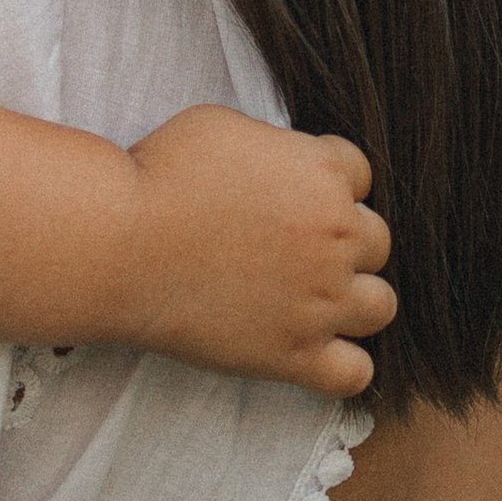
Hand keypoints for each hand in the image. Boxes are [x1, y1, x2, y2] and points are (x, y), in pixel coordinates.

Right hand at [122, 109, 394, 396]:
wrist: (121, 243)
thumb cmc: (158, 176)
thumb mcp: (224, 126)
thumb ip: (275, 147)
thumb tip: (281, 166)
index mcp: (324, 173)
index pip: (359, 175)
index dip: (325, 185)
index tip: (290, 197)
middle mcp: (337, 236)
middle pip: (376, 241)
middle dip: (341, 243)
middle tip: (291, 249)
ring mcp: (321, 301)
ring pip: (380, 305)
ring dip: (354, 300)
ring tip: (311, 300)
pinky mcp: (295, 354)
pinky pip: (355, 374)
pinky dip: (343, 366)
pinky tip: (312, 351)